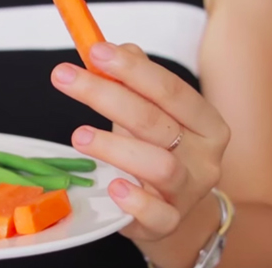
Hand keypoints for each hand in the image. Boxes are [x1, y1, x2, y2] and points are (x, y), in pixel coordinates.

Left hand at [51, 42, 230, 241]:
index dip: (132, 69)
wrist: (172, 208)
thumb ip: (136, 80)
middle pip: (155, 122)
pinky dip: (135, 200)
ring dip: (116, 147)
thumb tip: (118, 48)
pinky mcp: (170, 222)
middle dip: (106, 95)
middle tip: (65, 77)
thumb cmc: (157, 152)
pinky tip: (112, 185)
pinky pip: (158, 215)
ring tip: (79, 135)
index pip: (170, 89)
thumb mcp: (151, 113)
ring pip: (160, 166)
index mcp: (206, 122)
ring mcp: (190, 192)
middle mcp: (204, 156)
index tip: (94, 51)